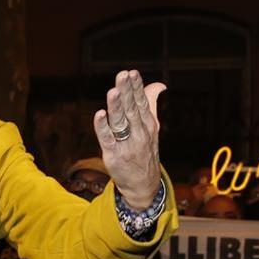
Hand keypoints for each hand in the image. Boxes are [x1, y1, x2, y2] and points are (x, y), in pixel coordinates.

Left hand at [93, 70, 165, 210]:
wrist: (144, 185)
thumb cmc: (145, 152)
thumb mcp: (151, 128)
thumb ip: (151, 104)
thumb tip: (159, 84)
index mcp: (148, 124)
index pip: (142, 102)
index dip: (136, 87)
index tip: (132, 73)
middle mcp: (139, 133)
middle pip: (131, 109)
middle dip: (127, 91)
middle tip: (122, 75)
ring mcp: (127, 145)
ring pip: (120, 122)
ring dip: (116, 106)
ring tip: (113, 91)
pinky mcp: (114, 156)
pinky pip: (107, 139)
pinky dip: (102, 127)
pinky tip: (99, 114)